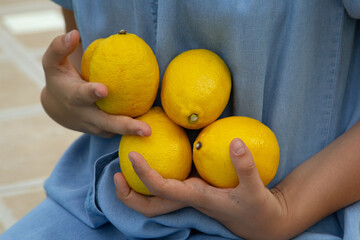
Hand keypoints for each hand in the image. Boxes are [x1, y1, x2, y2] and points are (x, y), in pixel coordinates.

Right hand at [41, 30, 150, 136]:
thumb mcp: (52, 63)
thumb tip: (73, 33)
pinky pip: (120, 130)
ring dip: (134, 133)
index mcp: (73, 97)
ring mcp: (96, 126)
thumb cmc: (58, 80)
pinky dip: (133, 130)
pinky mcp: (104, 131)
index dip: (92, 93)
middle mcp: (85, 115)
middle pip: (107, 123)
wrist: (58, 109)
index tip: (104, 89)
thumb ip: (59, 48)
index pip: (82, 95)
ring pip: (116, 131)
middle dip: (126, 127)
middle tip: (146, 130)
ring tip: (152, 132)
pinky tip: (153, 123)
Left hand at [114, 138, 289, 239]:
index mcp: (198, 198)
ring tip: (125, 169)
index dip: (146, 175)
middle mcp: (188, 200)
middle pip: (150, 206)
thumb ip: (246, 166)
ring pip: (155, 200)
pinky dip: (154, 181)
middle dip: (128, 196)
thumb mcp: (255, 190)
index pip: (164, 189)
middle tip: (115, 175)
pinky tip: (154, 162)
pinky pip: (167, 189)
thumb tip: (235, 141)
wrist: (261, 224)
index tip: (132, 156)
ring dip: (136, 189)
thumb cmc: (257, 208)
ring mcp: (189, 198)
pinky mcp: (193, 193)